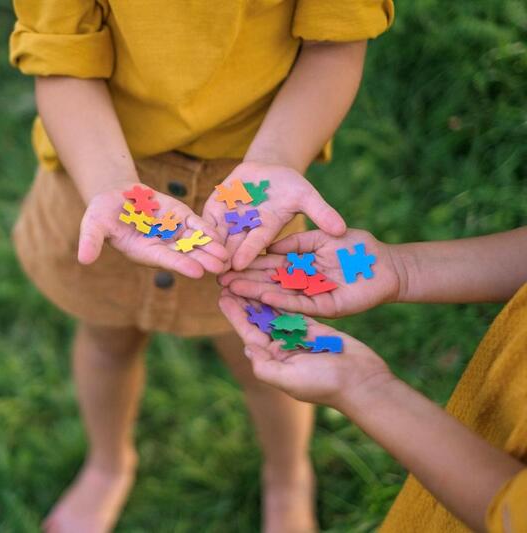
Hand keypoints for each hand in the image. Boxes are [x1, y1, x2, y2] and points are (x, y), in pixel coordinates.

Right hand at [78, 186, 228, 277]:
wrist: (114, 196)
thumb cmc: (101, 213)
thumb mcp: (93, 225)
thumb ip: (90, 242)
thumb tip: (83, 259)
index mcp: (143, 251)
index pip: (165, 259)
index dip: (180, 264)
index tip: (197, 271)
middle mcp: (161, 246)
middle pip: (185, 254)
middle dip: (203, 260)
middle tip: (221, 268)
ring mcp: (173, 233)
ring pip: (195, 242)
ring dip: (211, 249)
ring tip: (228, 256)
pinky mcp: (180, 218)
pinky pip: (196, 225)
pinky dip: (208, 230)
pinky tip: (223, 236)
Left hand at [201, 161, 345, 271]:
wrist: (267, 170)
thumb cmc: (290, 185)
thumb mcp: (306, 195)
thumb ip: (321, 211)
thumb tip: (343, 230)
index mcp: (266, 231)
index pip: (255, 245)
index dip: (247, 253)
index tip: (239, 264)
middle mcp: (246, 232)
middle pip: (232, 247)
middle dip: (222, 259)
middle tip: (211, 272)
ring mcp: (229, 222)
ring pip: (215, 237)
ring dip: (207, 247)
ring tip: (196, 257)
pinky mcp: (215, 211)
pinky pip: (204, 220)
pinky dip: (198, 228)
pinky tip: (189, 236)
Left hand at [218, 292, 393, 408]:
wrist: (362, 383)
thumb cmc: (325, 384)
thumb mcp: (289, 379)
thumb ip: (265, 366)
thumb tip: (247, 348)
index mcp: (273, 360)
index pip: (249, 334)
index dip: (235, 315)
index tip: (222, 296)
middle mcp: (283, 348)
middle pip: (259, 320)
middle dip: (245, 301)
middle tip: (230, 279)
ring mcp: (299, 337)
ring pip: (275, 312)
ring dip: (261, 296)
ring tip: (248, 277)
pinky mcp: (315, 328)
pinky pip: (295, 310)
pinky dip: (283, 298)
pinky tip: (272, 282)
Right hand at [219, 229, 403, 316]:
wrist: (388, 264)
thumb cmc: (359, 247)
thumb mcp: (322, 237)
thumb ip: (298, 242)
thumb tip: (270, 247)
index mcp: (300, 265)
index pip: (269, 265)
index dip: (249, 264)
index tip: (228, 261)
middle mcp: (301, 283)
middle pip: (268, 282)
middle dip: (244, 280)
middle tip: (219, 280)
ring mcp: (311, 296)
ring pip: (278, 295)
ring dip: (255, 292)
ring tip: (232, 290)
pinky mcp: (325, 307)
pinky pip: (300, 304)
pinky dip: (281, 300)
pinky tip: (262, 296)